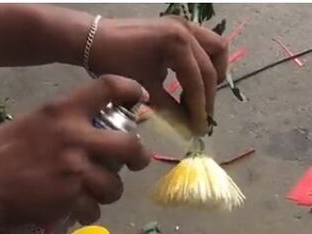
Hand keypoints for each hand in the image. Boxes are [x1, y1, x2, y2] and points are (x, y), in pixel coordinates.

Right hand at [0, 76, 150, 233]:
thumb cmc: (1, 153)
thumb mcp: (34, 123)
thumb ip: (66, 123)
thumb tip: (99, 129)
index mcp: (62, 112)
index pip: (107, 88)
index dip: (132, 90)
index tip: (141, 98)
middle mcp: (75, 138)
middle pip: (131, 146)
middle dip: (138, 157)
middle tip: (135, 162)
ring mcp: (77, 170)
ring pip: (115, 185)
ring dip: (108, 191)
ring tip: (92, 192)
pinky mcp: (73, 199)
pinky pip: (95, 208)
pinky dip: (88, 212)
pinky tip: (76, 209)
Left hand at [91, 16, 227, 136]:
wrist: (94, 39)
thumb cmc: (115, 62)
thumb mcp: (145, 89)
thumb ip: (172, 109)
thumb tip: (191, 128)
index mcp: (176, 43)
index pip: (196, 82)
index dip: (200, 108)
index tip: (200, 129)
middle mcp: (185, 31)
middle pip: (210, 69)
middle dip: (207, 97)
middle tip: (200, 117)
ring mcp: (185, 25)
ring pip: (217, 50)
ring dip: (213, 73)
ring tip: (201, 93)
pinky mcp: (181, 26)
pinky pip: (207, 42)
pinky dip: (207, 60)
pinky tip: (194, 77)